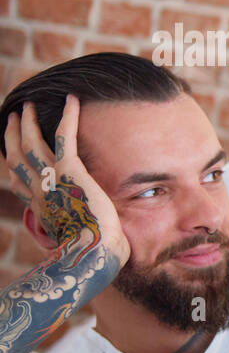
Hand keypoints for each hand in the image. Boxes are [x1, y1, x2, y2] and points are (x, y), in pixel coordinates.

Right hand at [5, 97, 128, 263]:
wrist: (94, 253)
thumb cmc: (94, 253)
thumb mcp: (80, 240)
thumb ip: (80, 231)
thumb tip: (94, 235)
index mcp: (41, 208)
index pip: (19, 182)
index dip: (13, 165)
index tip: (10, 153)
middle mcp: (39, 191)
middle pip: (17, 157)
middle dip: (13, 135)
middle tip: (15, 117)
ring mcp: (51, 179)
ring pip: (32, 143)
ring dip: (30, 122)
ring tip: (29, 106)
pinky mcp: (70, 170)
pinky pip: (64, 136)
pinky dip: (68, 115)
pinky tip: (72, 99)